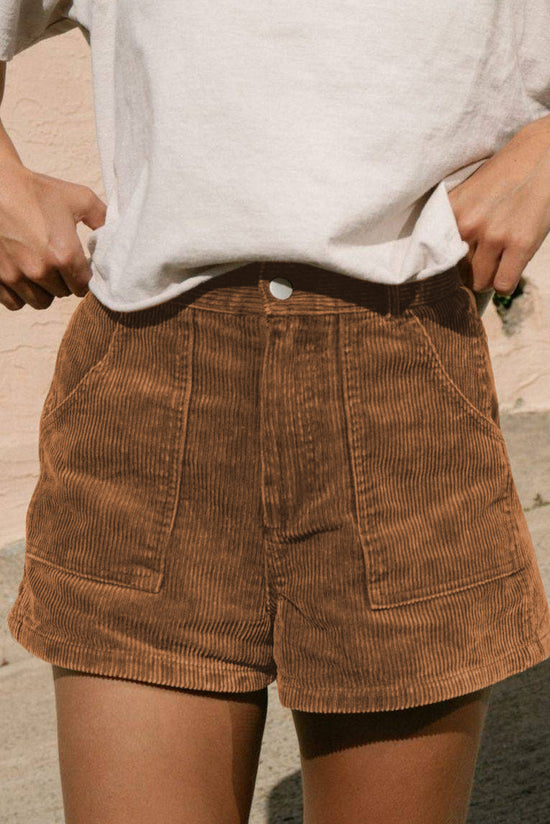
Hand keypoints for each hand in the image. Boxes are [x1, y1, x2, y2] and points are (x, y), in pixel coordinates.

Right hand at [0, 161, 105, 309]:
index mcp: (65, 254)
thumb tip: (117, 233)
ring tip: (42, 271)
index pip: (83, 286)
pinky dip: (21, 295)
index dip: (83, 277)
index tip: (78, 265)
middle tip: (58, 263)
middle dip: (64, 281)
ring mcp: (16, 275)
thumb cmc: (38, 190)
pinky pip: (15, 303)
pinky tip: (23, 278)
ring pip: (41, 301)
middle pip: (63, 293)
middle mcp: (41, 269)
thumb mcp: (79, 198)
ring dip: (44, 290)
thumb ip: (103, 218)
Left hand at [448, 116, 549, 296]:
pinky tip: (509, 271)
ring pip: (481, 282)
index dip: (448, 265)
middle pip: (459, 273)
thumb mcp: (469, 192)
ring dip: (489, 278)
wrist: (543, 153)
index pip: (437, 257)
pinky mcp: (520, 244)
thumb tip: (444, 260)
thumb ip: (456, 221)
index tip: (457, 265)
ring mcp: (494, 235)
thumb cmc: (506, 173)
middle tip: (483, 261)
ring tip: (497, 264)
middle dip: (471, 271)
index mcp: (452, 211)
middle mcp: (468, 225)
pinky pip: (503, 284)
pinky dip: (505, 284)